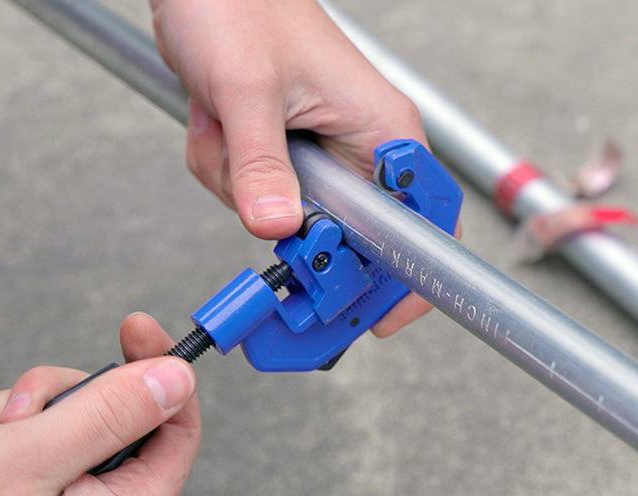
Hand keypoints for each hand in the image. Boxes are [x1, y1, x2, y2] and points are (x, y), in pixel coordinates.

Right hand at [0, 313, 200, 495]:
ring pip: (56, 421)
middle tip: (15, 416)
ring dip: (9, 417)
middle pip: (109, 416)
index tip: (134, 325)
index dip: (157, 370)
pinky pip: (16, 441)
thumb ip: (112, 413)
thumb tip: (177, 379)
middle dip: (56, 398)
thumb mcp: (30, 456)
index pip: (176, 429)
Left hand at [150, 0, 458, 336]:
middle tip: (259, 217)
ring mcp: (318, 151)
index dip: (404, 279)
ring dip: (237, 184)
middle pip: (342, 236)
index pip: (422, 222)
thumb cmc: (242, 7)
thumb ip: (261, 166)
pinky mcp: (282, 150)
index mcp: (381, 129)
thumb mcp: (247, 90)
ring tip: (224, 125)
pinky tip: (215, 122)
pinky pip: (253, 193)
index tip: (374, 321)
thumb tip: (277, 230)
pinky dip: (222, 167)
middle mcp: (359, 146)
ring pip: (284, 218)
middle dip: (283, 225)